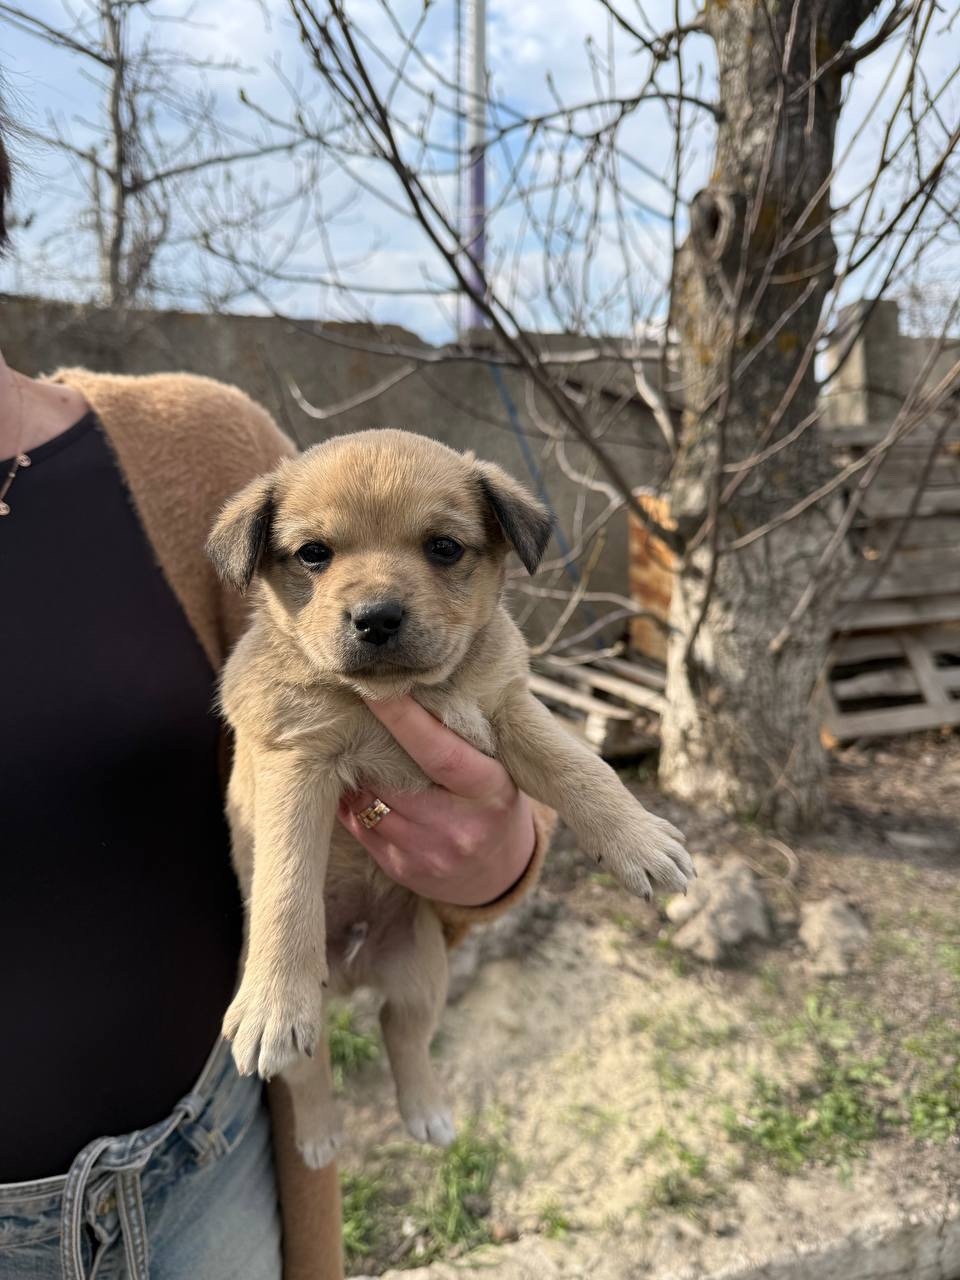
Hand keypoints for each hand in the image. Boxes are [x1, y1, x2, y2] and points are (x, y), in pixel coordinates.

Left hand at [336, 697, 535, 906]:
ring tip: (351, 754)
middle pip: (394, 781)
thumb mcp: (495, 770)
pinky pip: (360, 829)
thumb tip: (405, 699)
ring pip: (369, 805)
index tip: (376, 689)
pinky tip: (354, 788)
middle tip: (350, 719)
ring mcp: (429, 853)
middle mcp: (459, 827)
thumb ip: (461, 743)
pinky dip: (352, 805)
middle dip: (367, 750)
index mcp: (489, 791)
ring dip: (356, 778)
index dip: (404, 720)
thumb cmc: (492, 803)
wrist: (500, 873)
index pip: (440, 752)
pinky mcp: (402, 869)